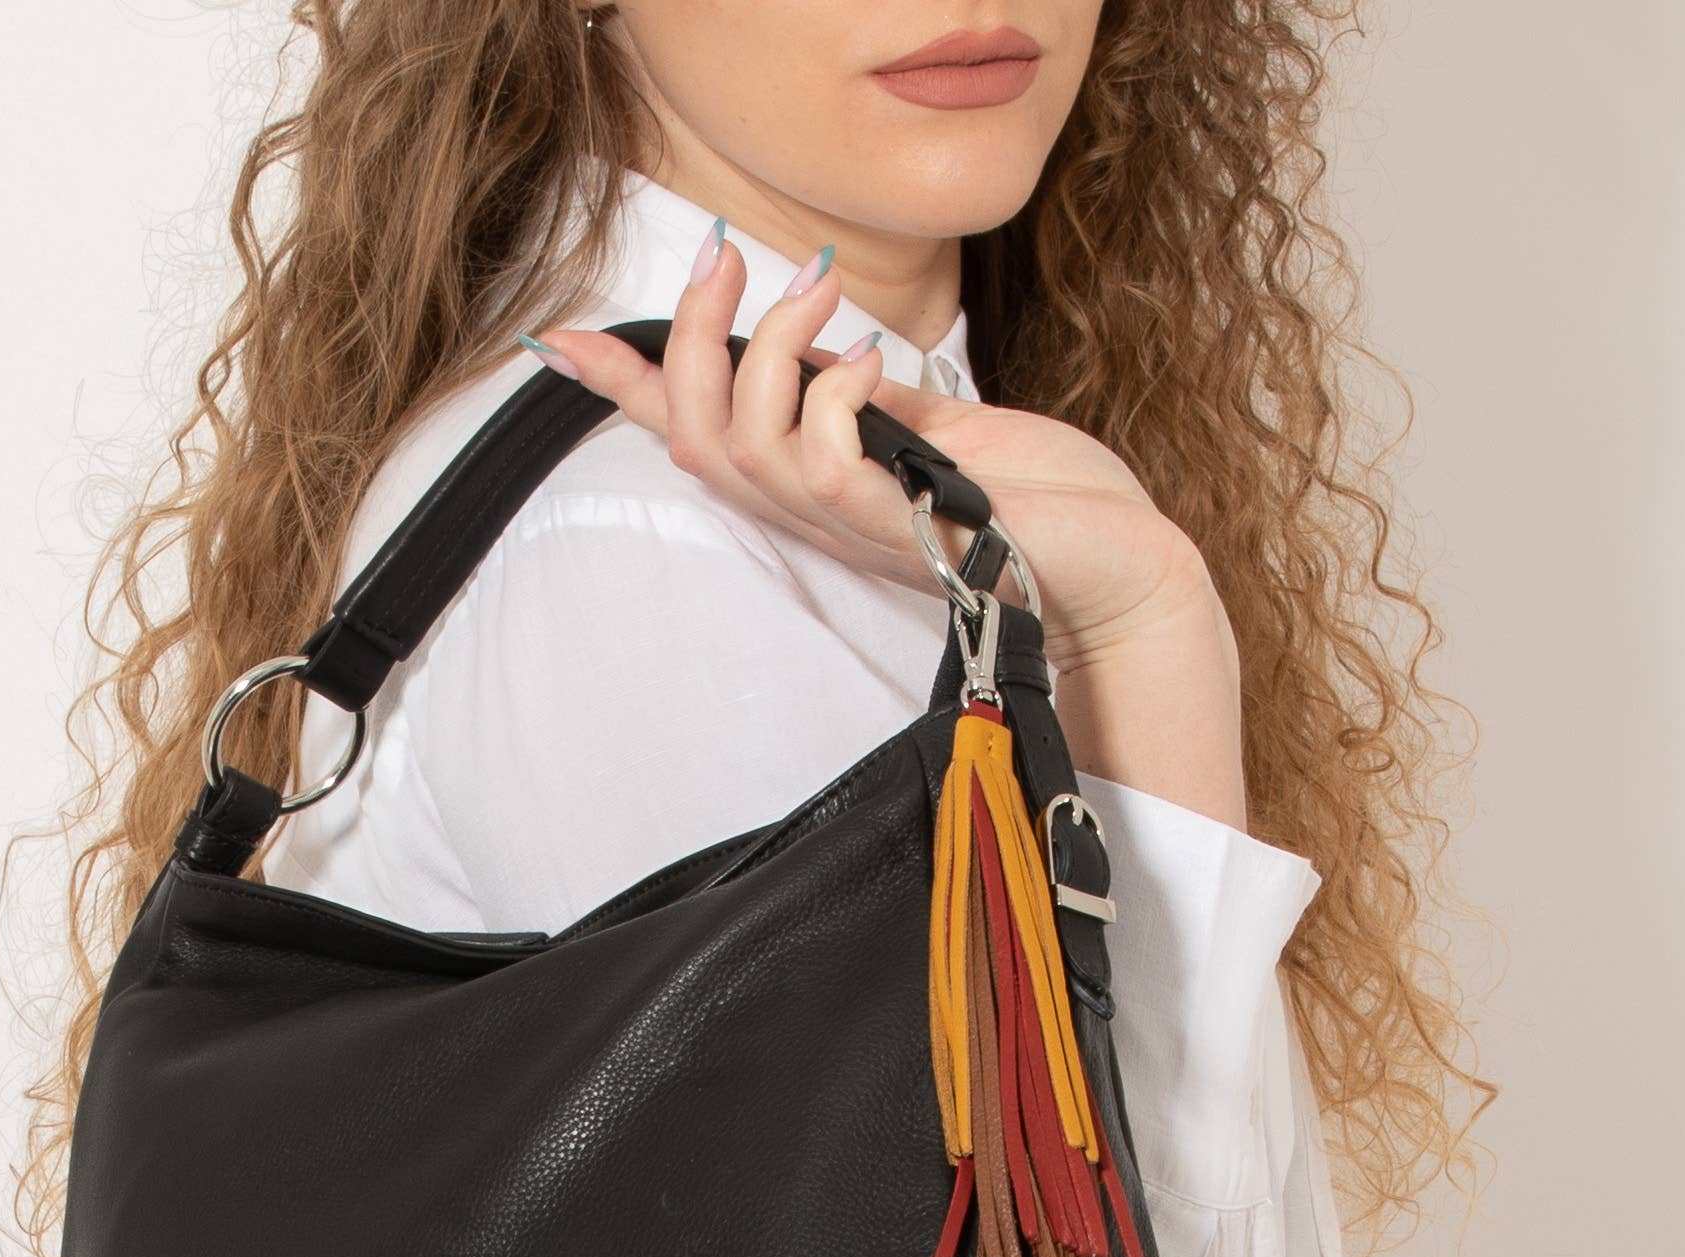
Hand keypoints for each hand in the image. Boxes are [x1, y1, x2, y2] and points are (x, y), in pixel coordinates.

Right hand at [532, 229, 1245, 826]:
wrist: (1126, 573)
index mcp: (825, 492)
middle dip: (688, 336)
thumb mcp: (943, 430)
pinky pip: (820, 462)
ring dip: (767, 345)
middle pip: (696, 438)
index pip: (701, 441)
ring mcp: (856, 527)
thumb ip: (872, 401)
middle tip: (725, 255)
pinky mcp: (899, 528)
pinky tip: (877, 364)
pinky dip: (834, 393)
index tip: (559, 341)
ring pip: (744, 443)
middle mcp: (823, 518)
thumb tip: (824, 353)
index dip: (628, 393)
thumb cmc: (1052, 506)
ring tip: (825, 293)